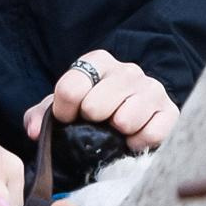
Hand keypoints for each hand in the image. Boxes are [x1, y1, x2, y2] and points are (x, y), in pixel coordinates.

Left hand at [24, 49, 179, 154]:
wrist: (133, 120)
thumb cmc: (92, 112)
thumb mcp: (62, 108)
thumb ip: (41, 115)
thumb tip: (35, 131)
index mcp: (99, 61)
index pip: (71, 87)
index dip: (64, 111)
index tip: (68, 119)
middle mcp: (128, 70)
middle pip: (96, 106)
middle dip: (91, 122)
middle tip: (97, 125)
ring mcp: (152, 89)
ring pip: (125, 120)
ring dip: (116, 133)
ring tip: (116, 131)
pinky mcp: (171, 111)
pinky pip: (151, 134)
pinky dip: (137, 144)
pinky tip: (132, 141)